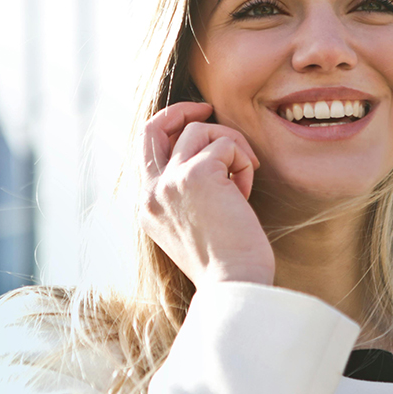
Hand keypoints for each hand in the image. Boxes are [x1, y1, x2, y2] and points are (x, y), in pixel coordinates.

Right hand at [140, 102, 274, 288]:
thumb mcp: (193, 225)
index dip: (170, 127)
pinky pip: (226, 144)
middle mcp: (151, 192)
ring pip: (200, 131)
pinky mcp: (197, 174)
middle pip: (154, 127)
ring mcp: (170, 181)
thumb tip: (207, 155)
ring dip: (231, 146)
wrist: (234, 285)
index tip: (196, 122)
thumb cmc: (226, 262)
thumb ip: (186, 192)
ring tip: (243, 179)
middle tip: (208, 108)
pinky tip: (246, 192)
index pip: (146, 149)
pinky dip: (243, 161)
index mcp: (147, 206)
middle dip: (182, 110)